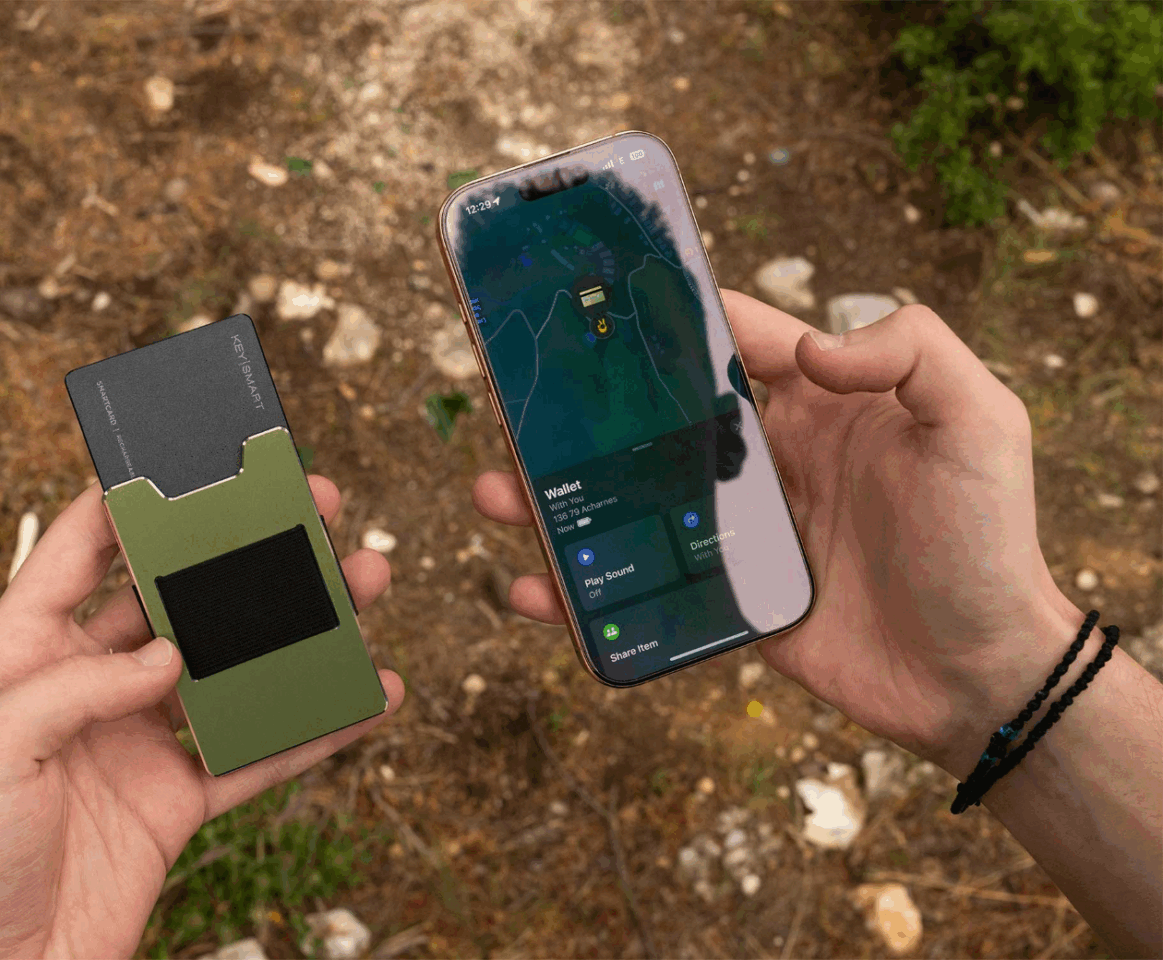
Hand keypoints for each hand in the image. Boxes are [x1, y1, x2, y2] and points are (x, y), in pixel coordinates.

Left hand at [0, 477, 402, 958]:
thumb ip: (76, 687)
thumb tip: (170, 655)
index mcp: (18, 655)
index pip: (79, 551)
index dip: (133, 500)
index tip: (194, 456)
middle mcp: (85, 687)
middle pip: (179, 598)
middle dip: (242, 551)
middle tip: (306, 508)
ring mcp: (137, 742)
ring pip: (231, 666)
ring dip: (295, 627)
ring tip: (361, 586)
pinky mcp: (176, 801)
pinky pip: (256, 752)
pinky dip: (312, 726)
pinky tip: (365, 697)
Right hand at [474, 293, 1082, 777]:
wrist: (981, 675)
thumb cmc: (988, 540)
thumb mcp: (980, 421)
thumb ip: (913, 351)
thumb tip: (806, 347)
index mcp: (817, 404)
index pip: (730, 340)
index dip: (667, 315)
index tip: (594, 298)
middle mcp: (769, 458)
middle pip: (656, 420)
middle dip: (582, 411)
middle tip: (516, 404)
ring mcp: (741, 531)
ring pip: (631, 501)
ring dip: (559, 495)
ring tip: (497, 493)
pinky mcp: (727, 598)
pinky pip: (643, 586)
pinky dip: (584, 589)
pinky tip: (534, 588)